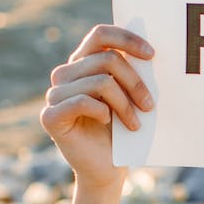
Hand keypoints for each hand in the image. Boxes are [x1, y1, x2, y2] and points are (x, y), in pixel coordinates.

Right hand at [41, 25, 153, 191]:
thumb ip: (131, 73)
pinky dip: (102, 111)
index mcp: (84, 62)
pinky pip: (82, 102)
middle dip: (135, 82)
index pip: (101, 34)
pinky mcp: (50, 116)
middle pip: (107, 59)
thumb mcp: (130, 97)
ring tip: (135, 123)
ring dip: (125, 103)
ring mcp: (55, 94)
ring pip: (100, 82)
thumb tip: (150, 53)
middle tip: (150, 105)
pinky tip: (108, 122)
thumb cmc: (122, 131)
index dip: (127, 39)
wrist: (107, 168)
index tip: (152, 55)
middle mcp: (65, 74)